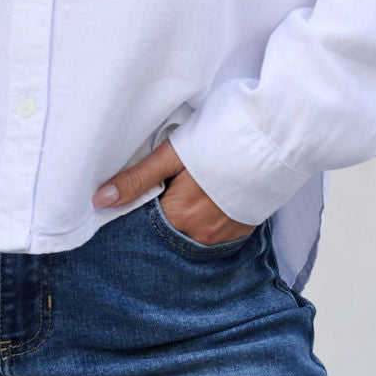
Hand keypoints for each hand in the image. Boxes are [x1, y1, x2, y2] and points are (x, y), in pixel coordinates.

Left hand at [92, 138, 256, 246]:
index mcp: (179, 216)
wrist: (275, 139)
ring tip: (191, 189)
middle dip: (161, 212)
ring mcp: (224, 237)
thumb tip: (100, 200)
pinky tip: (208, 198)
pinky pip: (213, 233)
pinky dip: (205, 220)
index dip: (136, 208)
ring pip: (190, 233)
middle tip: (167, 186)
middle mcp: (200, 235)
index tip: (137, 194)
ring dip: (184, 217)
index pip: (142, 224)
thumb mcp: (173, 154)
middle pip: (167, 229)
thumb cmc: (222, 139)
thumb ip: (137, 180)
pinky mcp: (242, 232)